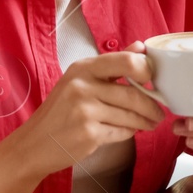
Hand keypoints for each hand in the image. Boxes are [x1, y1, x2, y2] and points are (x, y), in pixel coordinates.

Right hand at [9, 42, 163, 178]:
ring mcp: (84, 111)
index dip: (146, 71)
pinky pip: (122, 132)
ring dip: (144, 122)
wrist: (33, 144)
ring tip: (149, 123)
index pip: (126, 61)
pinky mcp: (88, 134)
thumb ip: (112, 65)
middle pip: (134, 95)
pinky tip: (126, 132)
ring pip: (131, 116)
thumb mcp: (80, 81)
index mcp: (83, 68)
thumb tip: (140, 47)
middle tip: (159, 113)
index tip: (153, 81)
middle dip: (152, 106)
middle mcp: (82, 86)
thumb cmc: (61, 111)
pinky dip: (128, 133)